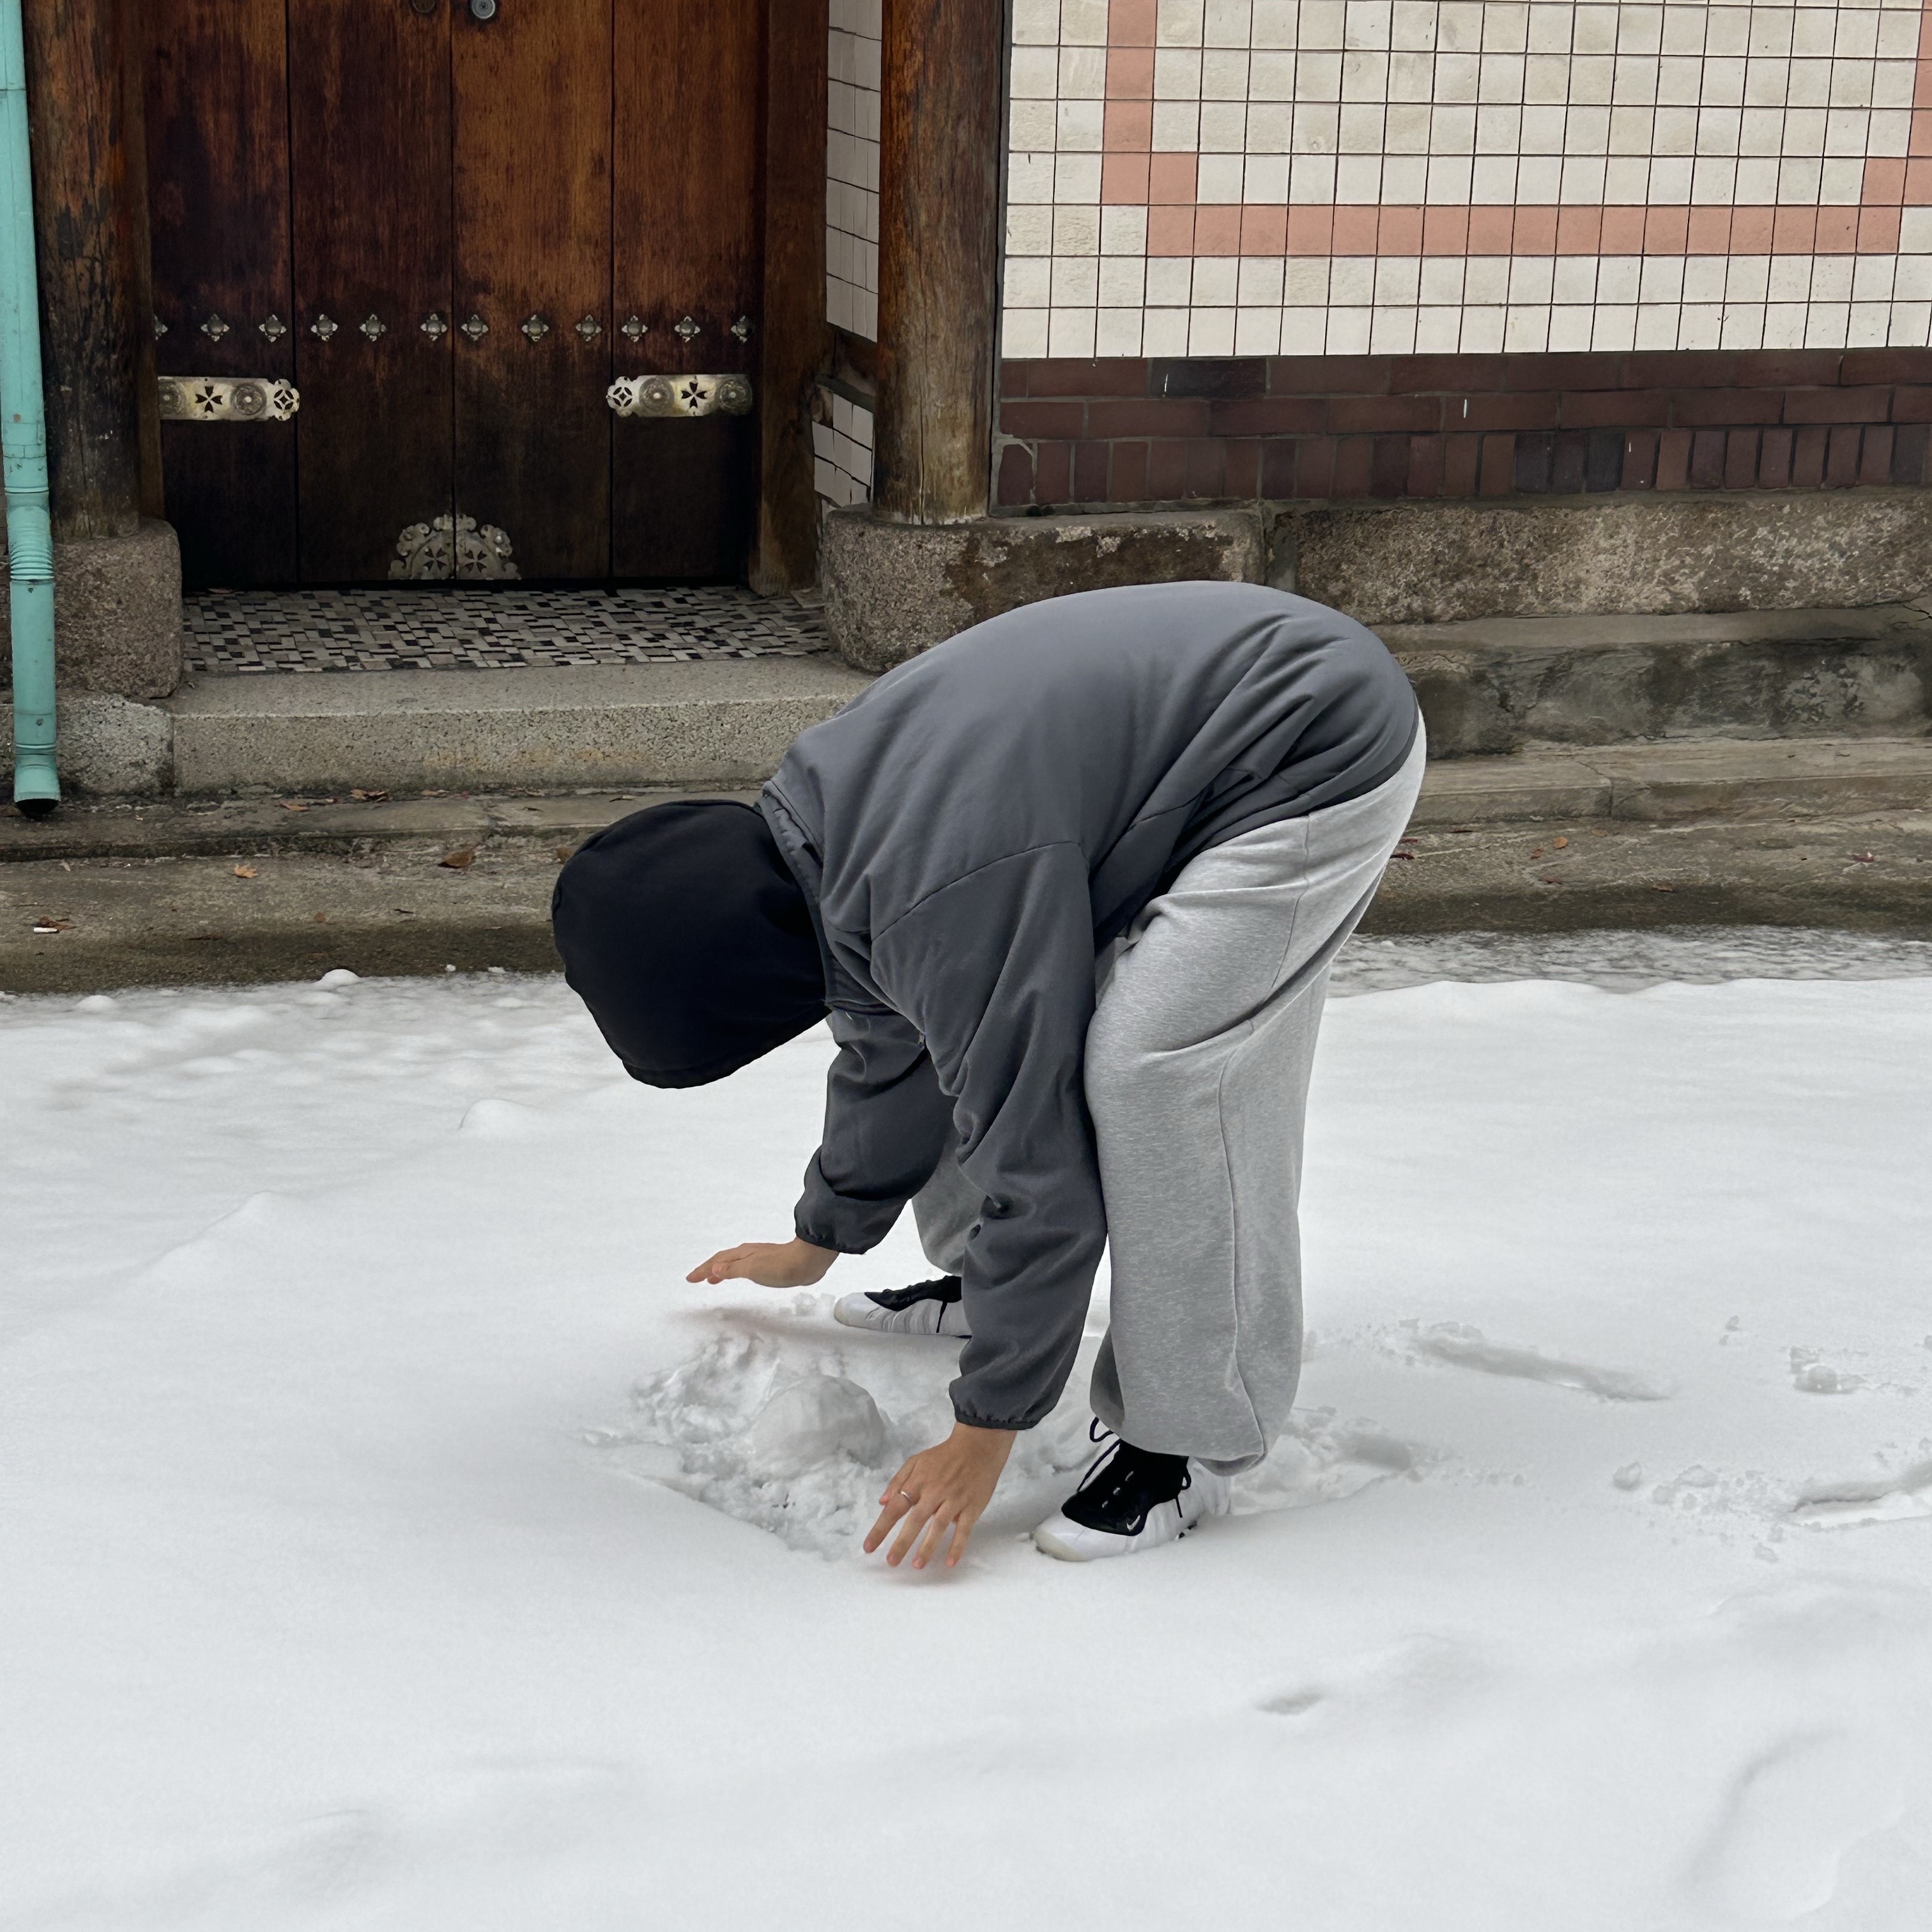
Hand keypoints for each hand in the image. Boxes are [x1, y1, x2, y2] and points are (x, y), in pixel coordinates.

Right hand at [685, 1236, 836, 1287]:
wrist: (808, 1262)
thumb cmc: (780, 1266)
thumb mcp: (753, 1269)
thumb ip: (733, 1270)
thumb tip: (714, 1270)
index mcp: (742, 1254)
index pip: (717, 1262)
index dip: (702, 1270)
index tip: (690, 1279)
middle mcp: (748, 1254)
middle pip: (723, 1260)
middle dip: (708, 1269)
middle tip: (696, 1279)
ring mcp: (759, 1258)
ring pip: (733, 1263)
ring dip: (720, 1271)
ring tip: (713, 1280)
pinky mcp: (769, 1264)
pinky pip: (743, 1268)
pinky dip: (734, 1272)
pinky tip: (740, 1276)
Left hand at [865, 1422, 1015, 1570]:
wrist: (978, 1446)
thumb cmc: (944, 1456)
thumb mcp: (917, 1461)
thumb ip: (898, 1480)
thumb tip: (882, 1502)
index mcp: (919, 1482)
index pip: (896, 1507)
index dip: (881, 1527)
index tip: (868, 1547)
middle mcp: (935, 1492)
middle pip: (916, 1519)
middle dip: (902, 1542)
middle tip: (891, 1562)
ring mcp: (954, 1500)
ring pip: (939, 1526)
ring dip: (928, 1547)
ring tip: (917, 1565)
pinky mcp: (972, 1507)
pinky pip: (964, 1530)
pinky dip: (957, 1546)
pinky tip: (950, 1563)